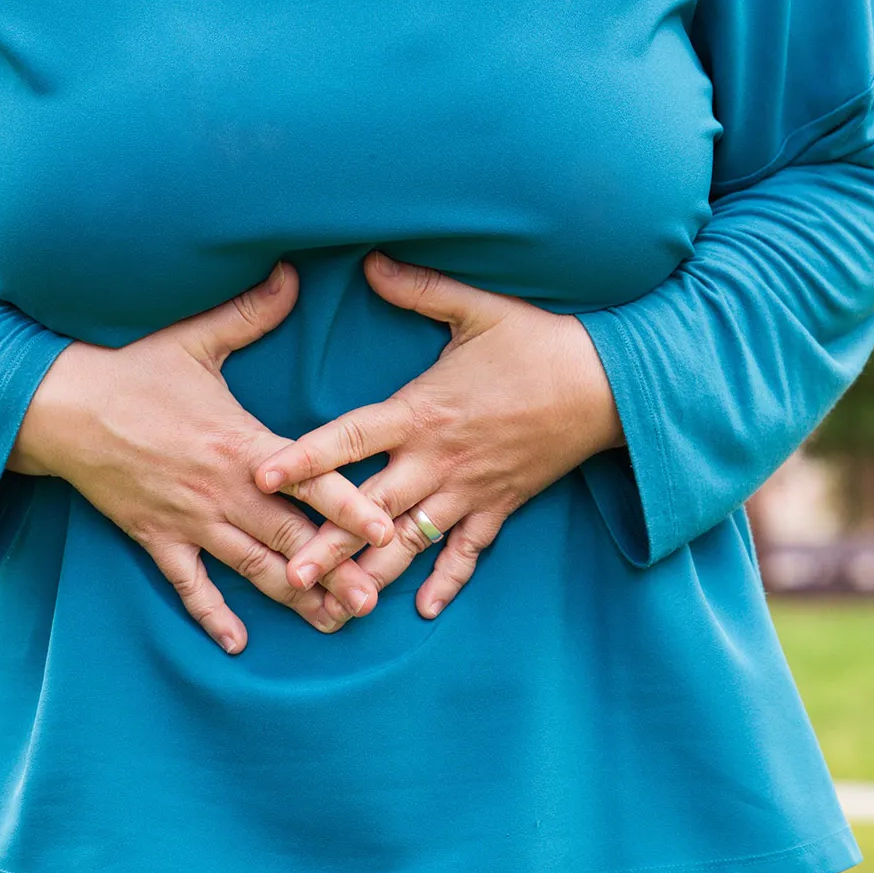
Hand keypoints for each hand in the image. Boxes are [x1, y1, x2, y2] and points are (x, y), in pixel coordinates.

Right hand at [8, 263, 395, 652]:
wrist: (56, 407)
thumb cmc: (131, 370)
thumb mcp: (195, 339)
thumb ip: (251, 313)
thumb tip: (292, 273)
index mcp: (243, 444)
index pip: (309, 480)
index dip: (351, 507)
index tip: (387, 531)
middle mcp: (223, 490)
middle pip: (290, 539)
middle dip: (334, 571)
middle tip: (374, 600)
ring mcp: (190, 520)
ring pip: (252, 569)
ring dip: (293, 599)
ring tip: (332, 624)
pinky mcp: (157, 538)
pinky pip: (189, 586)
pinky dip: (213, 614)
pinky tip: (238, 643)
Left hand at [253, 254, 623, 617]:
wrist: (610, 386)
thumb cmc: (541, 343)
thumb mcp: (480, 309)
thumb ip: (420, 289)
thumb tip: (369, 261)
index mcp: (421, 412)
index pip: (349, 438)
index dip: (305, 458)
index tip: (263, 476)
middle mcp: (438, 461)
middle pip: (371, 509)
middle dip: (328, 544)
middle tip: (288, 572)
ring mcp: (468, 491)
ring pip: (411, 543)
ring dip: (374, 576)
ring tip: (337, 607)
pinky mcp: (499, 507)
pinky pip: (468, 554)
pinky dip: (447, 582)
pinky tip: (423, 611)